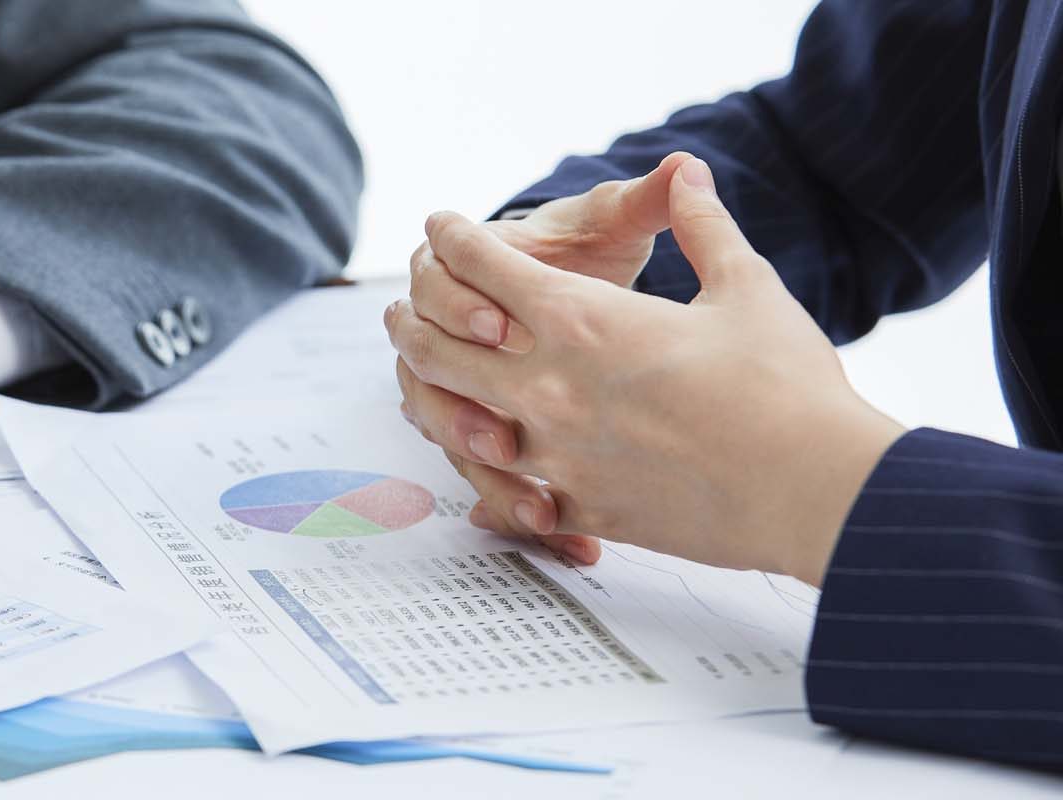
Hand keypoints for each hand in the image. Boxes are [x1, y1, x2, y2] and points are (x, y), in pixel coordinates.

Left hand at [386, 157, 905, 584]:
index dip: (456, 238)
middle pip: (440, 346)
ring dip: (428, 396)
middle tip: (399, 306)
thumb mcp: (745, 287)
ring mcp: (554, 454)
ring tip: (416, 382)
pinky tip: (484, 479)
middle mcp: (548, 385)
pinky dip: (492, 484)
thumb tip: (688, 173)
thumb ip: (703, 227)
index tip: (441, 225)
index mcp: (581, 319)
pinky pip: (511, 497)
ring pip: (455, 423)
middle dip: (413, 318)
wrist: (813, 489)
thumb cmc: (786, 385)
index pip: (486, 266)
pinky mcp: (577, 509)